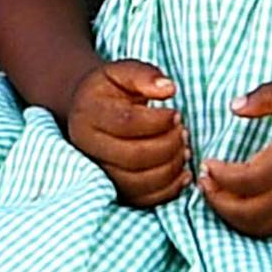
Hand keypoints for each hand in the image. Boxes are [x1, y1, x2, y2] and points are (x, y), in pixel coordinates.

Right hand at [56, 58, 200, 211]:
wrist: (89, 112)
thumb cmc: (110, 90)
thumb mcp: (122, 71)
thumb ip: (144, 75)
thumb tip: (168, 89)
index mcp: (88, 115)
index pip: (127, 123)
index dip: (158, 120)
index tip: (176, 114)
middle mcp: (88, 148)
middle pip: (134, 156)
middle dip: (168, 145)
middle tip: (184, 132)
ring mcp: (99, 173)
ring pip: (139, 182)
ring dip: (171, 167)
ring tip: (184, 149)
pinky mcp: (114, 190)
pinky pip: (143, 200)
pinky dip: (169, 190)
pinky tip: (182, 171)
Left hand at [199, 74, 271, 238]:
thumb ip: (270, 96)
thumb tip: (234, 106)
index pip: (250, 180)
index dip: (221, 177)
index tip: (209, 161)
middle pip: (251, 213)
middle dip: (219, 202)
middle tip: (205, 179)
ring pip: (263, 226)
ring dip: (234, 216)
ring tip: (219, 192)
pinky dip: (252, 219)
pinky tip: (243, 198)